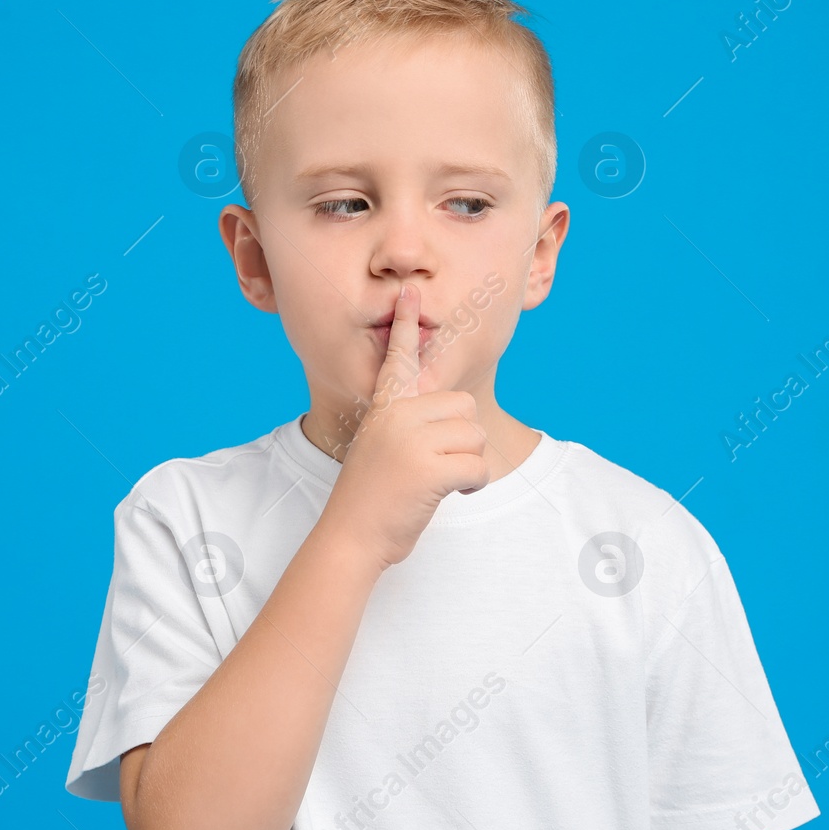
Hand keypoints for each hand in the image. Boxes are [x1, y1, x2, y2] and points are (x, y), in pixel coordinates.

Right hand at [322, 282, 488, 570]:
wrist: (350, 536)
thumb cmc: (370, 500)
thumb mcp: (382, 449)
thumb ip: (406, 427)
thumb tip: (450, 416)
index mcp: (384, 409)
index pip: (399, 359)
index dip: (406, 325)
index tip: (411, 292)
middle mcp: (398, 417)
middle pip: (464, 407)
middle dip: (463, 440)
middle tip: (439, 465)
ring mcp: (413, 441)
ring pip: (475, 438)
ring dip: (468, 466)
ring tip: (437, 483)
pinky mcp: (431, 468)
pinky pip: (478, 466)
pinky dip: (473, 484)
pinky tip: (453, 494)